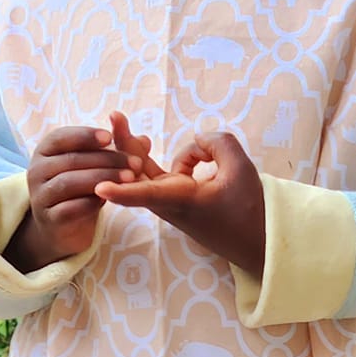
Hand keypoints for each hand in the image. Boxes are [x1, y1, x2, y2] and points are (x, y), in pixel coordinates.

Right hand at [2, 125, 142, 271]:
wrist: (61, 226)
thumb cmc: (80, 188)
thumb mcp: (96, 166)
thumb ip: (118, 151)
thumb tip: (145, 140)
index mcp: (46, 150)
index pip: (62, 137)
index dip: (86, 136)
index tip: (110, 137)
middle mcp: (37, 170)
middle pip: (72, 160)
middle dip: (107, 160)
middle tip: (136, 163)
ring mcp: (40, 195)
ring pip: (70, 182)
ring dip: (102, 179)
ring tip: (131, 180)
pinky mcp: (49, 219)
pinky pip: (69, 208)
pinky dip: (91, 203)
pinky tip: (111, 199)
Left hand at [96, 120, 265, 278]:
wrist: (255, 241)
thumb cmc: (249, 209)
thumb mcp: (241, 168)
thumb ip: (218, 143)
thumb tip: (197, 139)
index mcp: (184, 199)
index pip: (148, 194)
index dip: (122, 190)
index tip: (100, 188)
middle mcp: (170, 203)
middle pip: (136, 173)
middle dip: (125, 144)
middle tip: (116, 115)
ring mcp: (170, 202)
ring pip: (146, 172)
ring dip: (144, 152)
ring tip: (148, 139)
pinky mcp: (175, 199)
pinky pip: (163, 174)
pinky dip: (178, 159)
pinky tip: (203, 158)